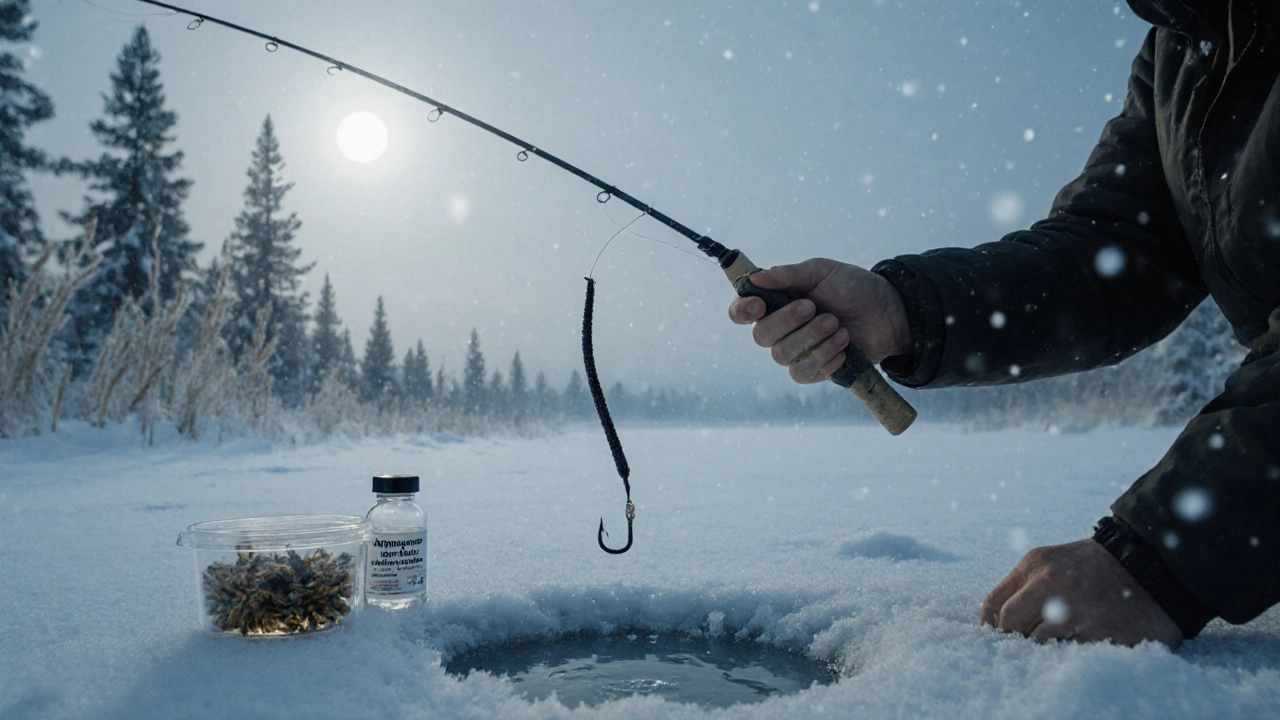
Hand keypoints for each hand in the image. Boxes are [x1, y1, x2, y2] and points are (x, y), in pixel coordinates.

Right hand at [726, 258, 910, 383]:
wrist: (887, 311)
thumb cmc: (852, 287)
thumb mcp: (821, 272)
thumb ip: (787, 275)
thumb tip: (754, 277)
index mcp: (775, 302)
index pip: (741, 312)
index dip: (742, 311)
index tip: (759, 305)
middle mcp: (780, 330)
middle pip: (761, 336)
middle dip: (788, 322)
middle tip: (815, 308)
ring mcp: (796, 352)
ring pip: (782, 356)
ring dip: (812, 339)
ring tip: (838, 326)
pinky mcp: (815, 371)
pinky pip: (803, 373)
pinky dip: (824, 358)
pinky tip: (843, 345)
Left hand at [981, 539, 1183, 646]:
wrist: (1155, 565)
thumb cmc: (1098, 567)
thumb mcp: (1053, 562)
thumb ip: (1024, 586)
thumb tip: (997, 621)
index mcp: (1035, 565)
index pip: (994, 605)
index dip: (992, 626)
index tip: (999, 637)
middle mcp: (1050, 585)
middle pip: (1010, 626)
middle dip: (1015, 638)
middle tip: (1029, 642)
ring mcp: (1075, 611)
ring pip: (1037, 644)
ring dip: (1045, 647)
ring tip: (1062, 639)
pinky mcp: (1100, 634)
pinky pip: (1069, 654)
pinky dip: (1069, 654)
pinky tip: (1081, 644)